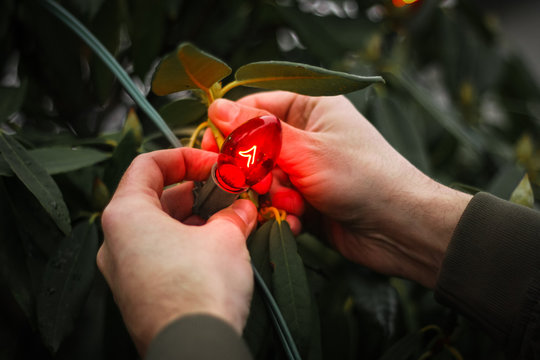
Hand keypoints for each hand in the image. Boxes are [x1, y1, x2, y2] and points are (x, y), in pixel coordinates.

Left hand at [97, 148, 256, 354]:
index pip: (148, 165)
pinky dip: (187, 244)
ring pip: (159, 228)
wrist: (194, 350)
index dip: (184, 157)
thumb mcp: (226, 238)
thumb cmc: (200, 289)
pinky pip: (160, 255)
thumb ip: (234, 214)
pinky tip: (217, 248)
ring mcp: (124, 271)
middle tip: (229, 194)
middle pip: (155, 198)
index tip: (214, 164)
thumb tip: (242, 209)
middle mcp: (115, 242)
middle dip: (196, 192)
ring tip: (229, 221)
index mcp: (125, 216)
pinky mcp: (138, 293)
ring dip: (195, 219)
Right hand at [207, 92, 471, 288]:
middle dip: (255, 170)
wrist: (400, 229)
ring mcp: (305, 170)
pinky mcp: (306, 200)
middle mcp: (306, 136)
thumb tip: (215, 107)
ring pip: (262, 179)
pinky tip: (301, 220)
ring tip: (296, 203)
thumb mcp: (306, 150)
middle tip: (264, 183)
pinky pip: (276, 203)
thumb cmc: (362, 178)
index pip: (254, 107)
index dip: (231, 127)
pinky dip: (283, 213)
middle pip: (253, 147)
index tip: (215, 149)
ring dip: (273, 195)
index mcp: (310, 108)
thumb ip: (257, 132)